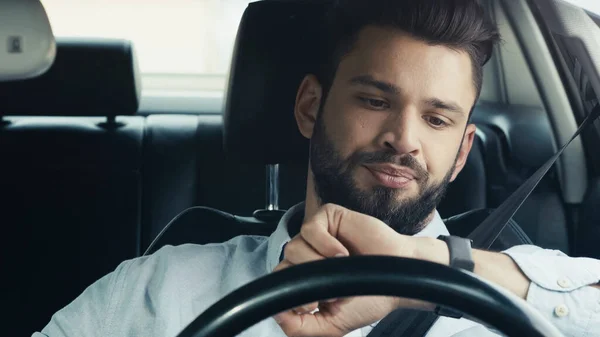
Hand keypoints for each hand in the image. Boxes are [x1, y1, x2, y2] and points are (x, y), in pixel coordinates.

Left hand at [272, 204, 435, 336]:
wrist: (400, 278)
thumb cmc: (370, 297)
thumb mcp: (332, 324)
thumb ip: (300, 329)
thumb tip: (277, 313)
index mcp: (304, 279)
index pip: (279, 283)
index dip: (293, 295)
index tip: (317, 305)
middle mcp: (306, 256)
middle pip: (284, 265)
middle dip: (309, 282)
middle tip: (334, 291)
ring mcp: (316, 236)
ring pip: (294, 247)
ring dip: (318, 263)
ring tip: (342, 269)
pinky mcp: (328, 218)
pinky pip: (310, 228)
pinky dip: (324, 243)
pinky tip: (342, 253)